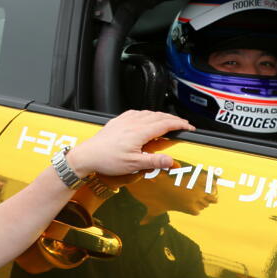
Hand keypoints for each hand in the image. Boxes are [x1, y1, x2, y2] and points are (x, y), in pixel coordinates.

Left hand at [65, 110, 193, 177]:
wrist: (88, 155)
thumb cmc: (108, 160)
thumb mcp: (134, 165)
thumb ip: (154, 162)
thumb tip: (171, 161)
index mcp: (140, 132)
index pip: (165, 124)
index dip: (180, 124)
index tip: (189, 127)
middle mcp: (133, 122)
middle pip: (159, 116)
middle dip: (173, 119)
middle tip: (182, 125)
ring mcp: (125, 120)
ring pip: (148, 113)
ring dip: (161, 116)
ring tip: (168, 121)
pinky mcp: (118, 121)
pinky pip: (137, 113)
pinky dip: (147, 114)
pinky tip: (146, 118)